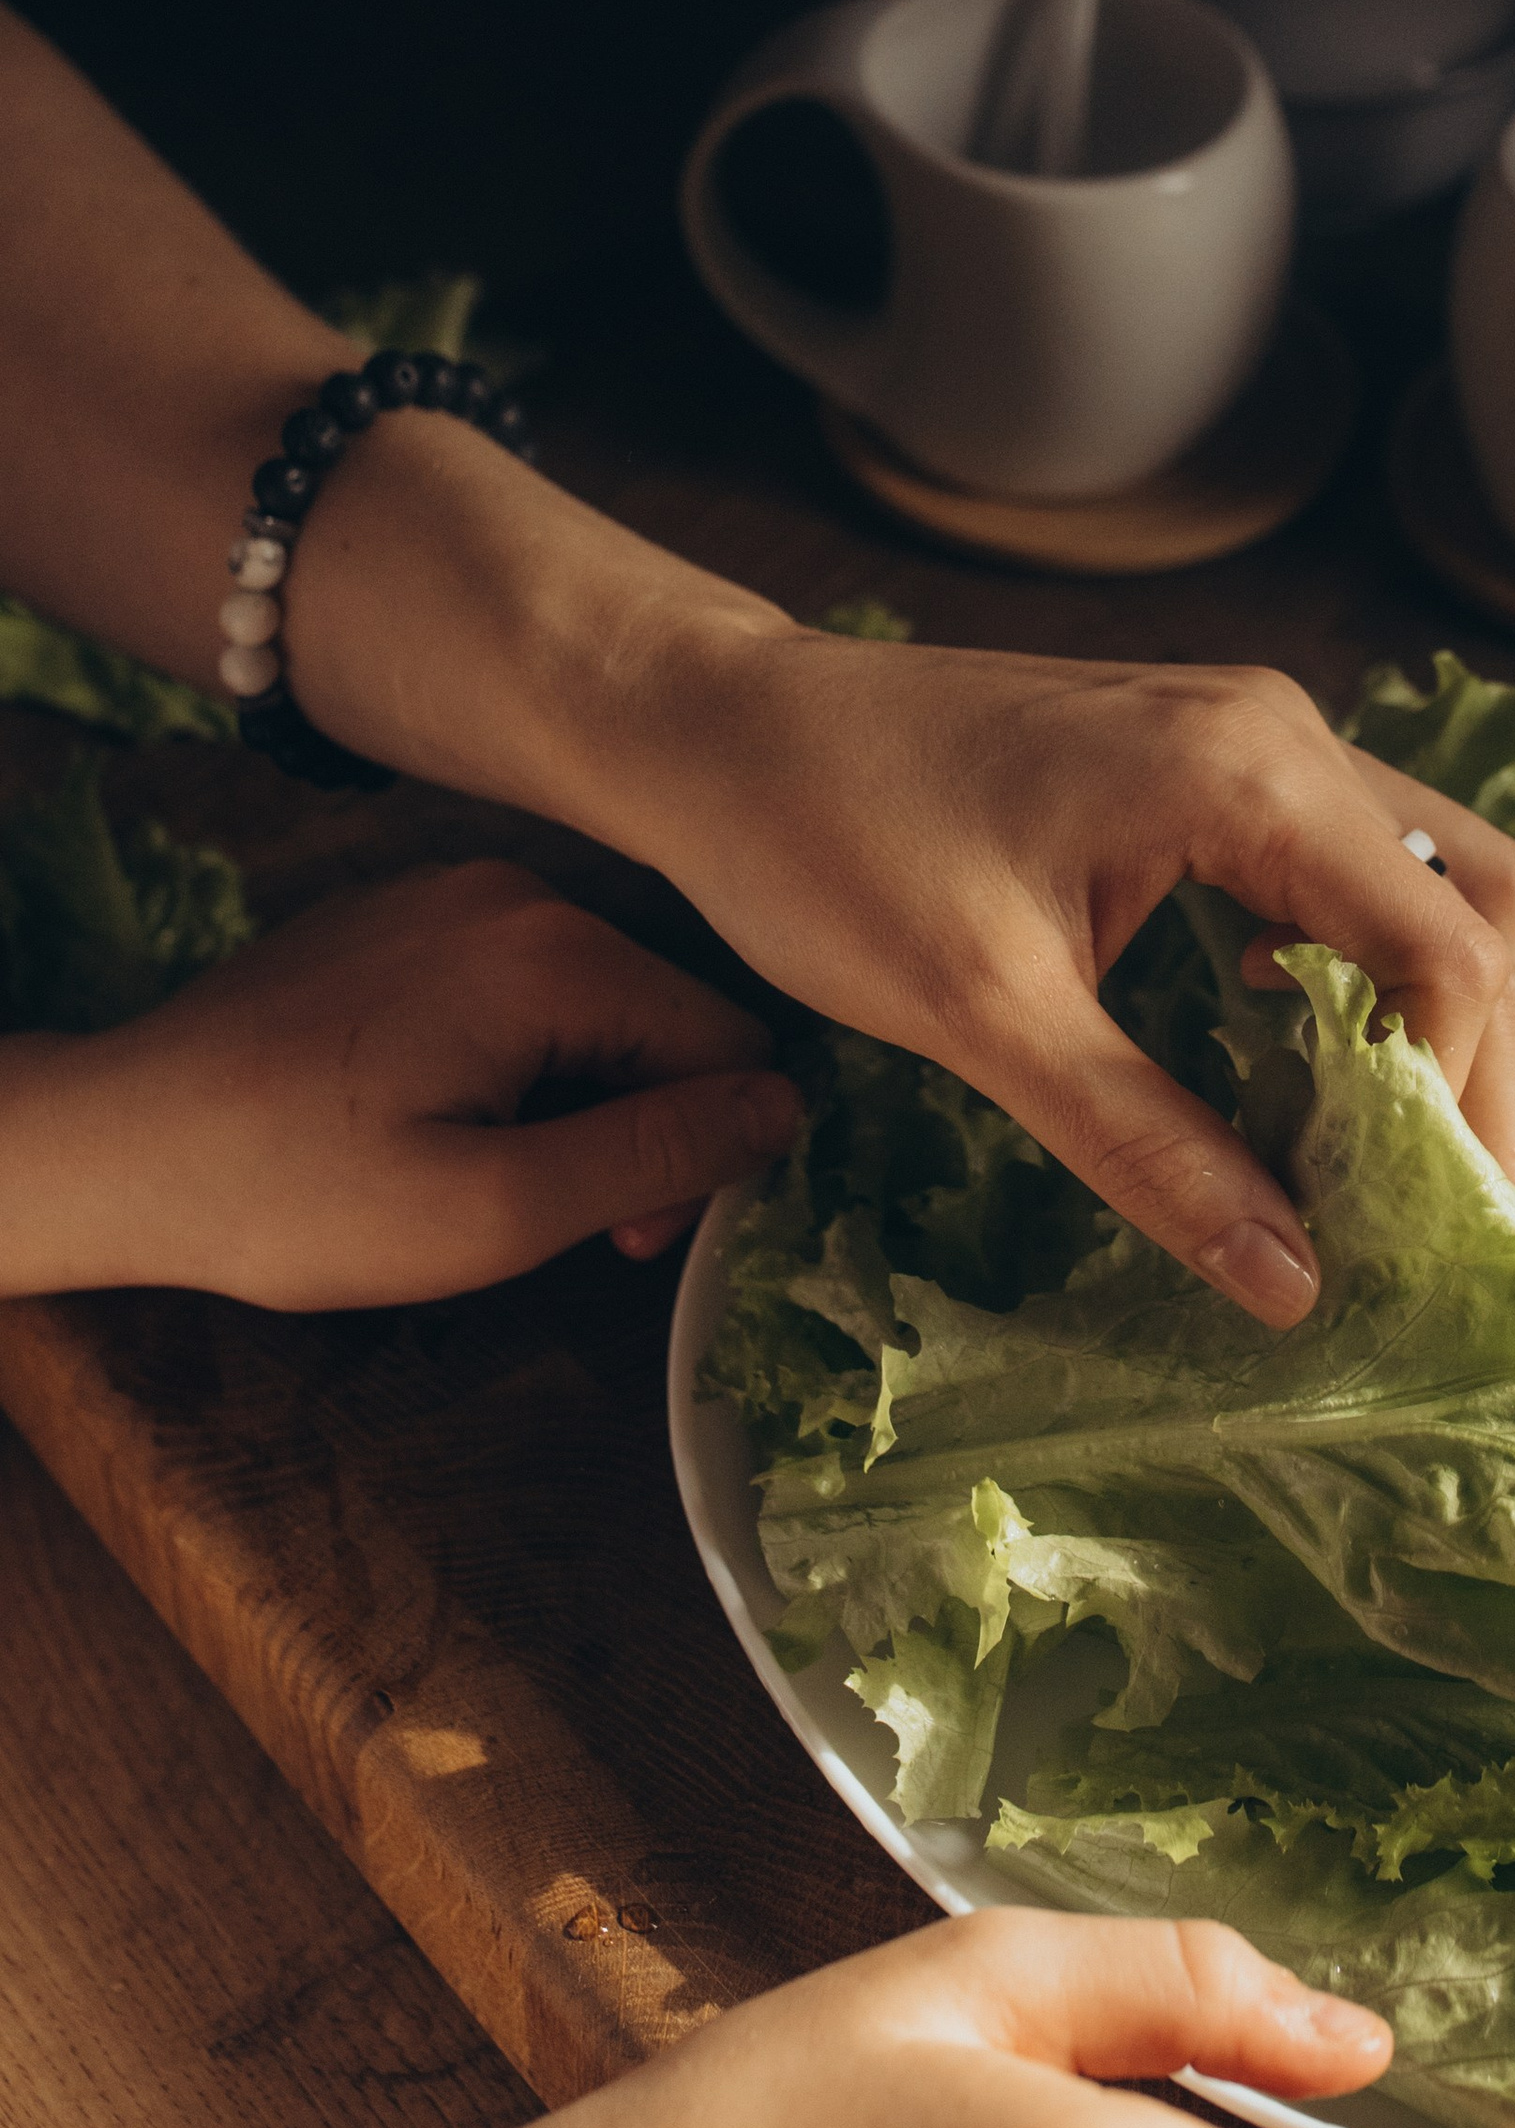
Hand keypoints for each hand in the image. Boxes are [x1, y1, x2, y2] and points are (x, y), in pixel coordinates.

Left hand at [0, 860, 800, 1307]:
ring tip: (494, 1180)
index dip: (711, 1152)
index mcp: (551, 950)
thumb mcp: (492, 1210)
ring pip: (593, 1001)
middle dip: (644, 1126)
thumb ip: (656, 1156)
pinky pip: (517, 982)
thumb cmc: (292, 1192)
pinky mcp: (398, 915)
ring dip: (580, 1098)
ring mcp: (447, 891)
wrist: (112, 1142)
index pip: (728, 1039)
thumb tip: (788, 1111)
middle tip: (569, 1229)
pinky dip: (518, 1059)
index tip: (634, 1237)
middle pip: (663, 1012)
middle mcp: (513, 890)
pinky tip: (444, 1123)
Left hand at [594, 630, 1514, 1327]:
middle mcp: (1279, 732)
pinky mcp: (1209, 760)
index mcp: (1246, 773)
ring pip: (1430, 879)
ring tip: (1396, 1161)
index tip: (1435, 1234)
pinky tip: (1311, 1064)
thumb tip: (1292, 1281)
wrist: (720, 725)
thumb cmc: (825, 844)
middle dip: (1482, 1067)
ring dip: (1437, 1017)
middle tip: (1446, 1219)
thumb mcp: (985, 1019)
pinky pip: (1351, 866)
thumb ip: (1150, 1147)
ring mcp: (1250, 735)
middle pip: (1476, 904)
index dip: (1466, 1102)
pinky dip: (1368, 971)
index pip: (1445, 949)